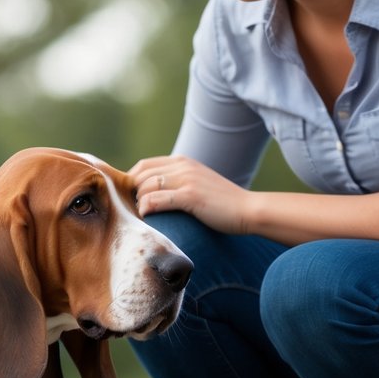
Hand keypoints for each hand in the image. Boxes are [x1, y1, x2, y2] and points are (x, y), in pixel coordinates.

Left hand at [129, 155, 254, 234]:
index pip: (144, 166)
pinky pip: (157, 199)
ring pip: (146, 186)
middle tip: (131, 211)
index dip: (131, 181)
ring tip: (140, 216)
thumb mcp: (197, 183)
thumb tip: (150, 192)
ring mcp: (187, 179)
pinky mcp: (191, 195)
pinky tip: (146, 216)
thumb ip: (177, 182)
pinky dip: (147, 208)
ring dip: (138, 202)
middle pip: (141, 175)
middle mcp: (183, 166)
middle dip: (131, 193)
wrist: (249, 210)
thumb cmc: (221, 203)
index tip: (129, 199)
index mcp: (183, 161)